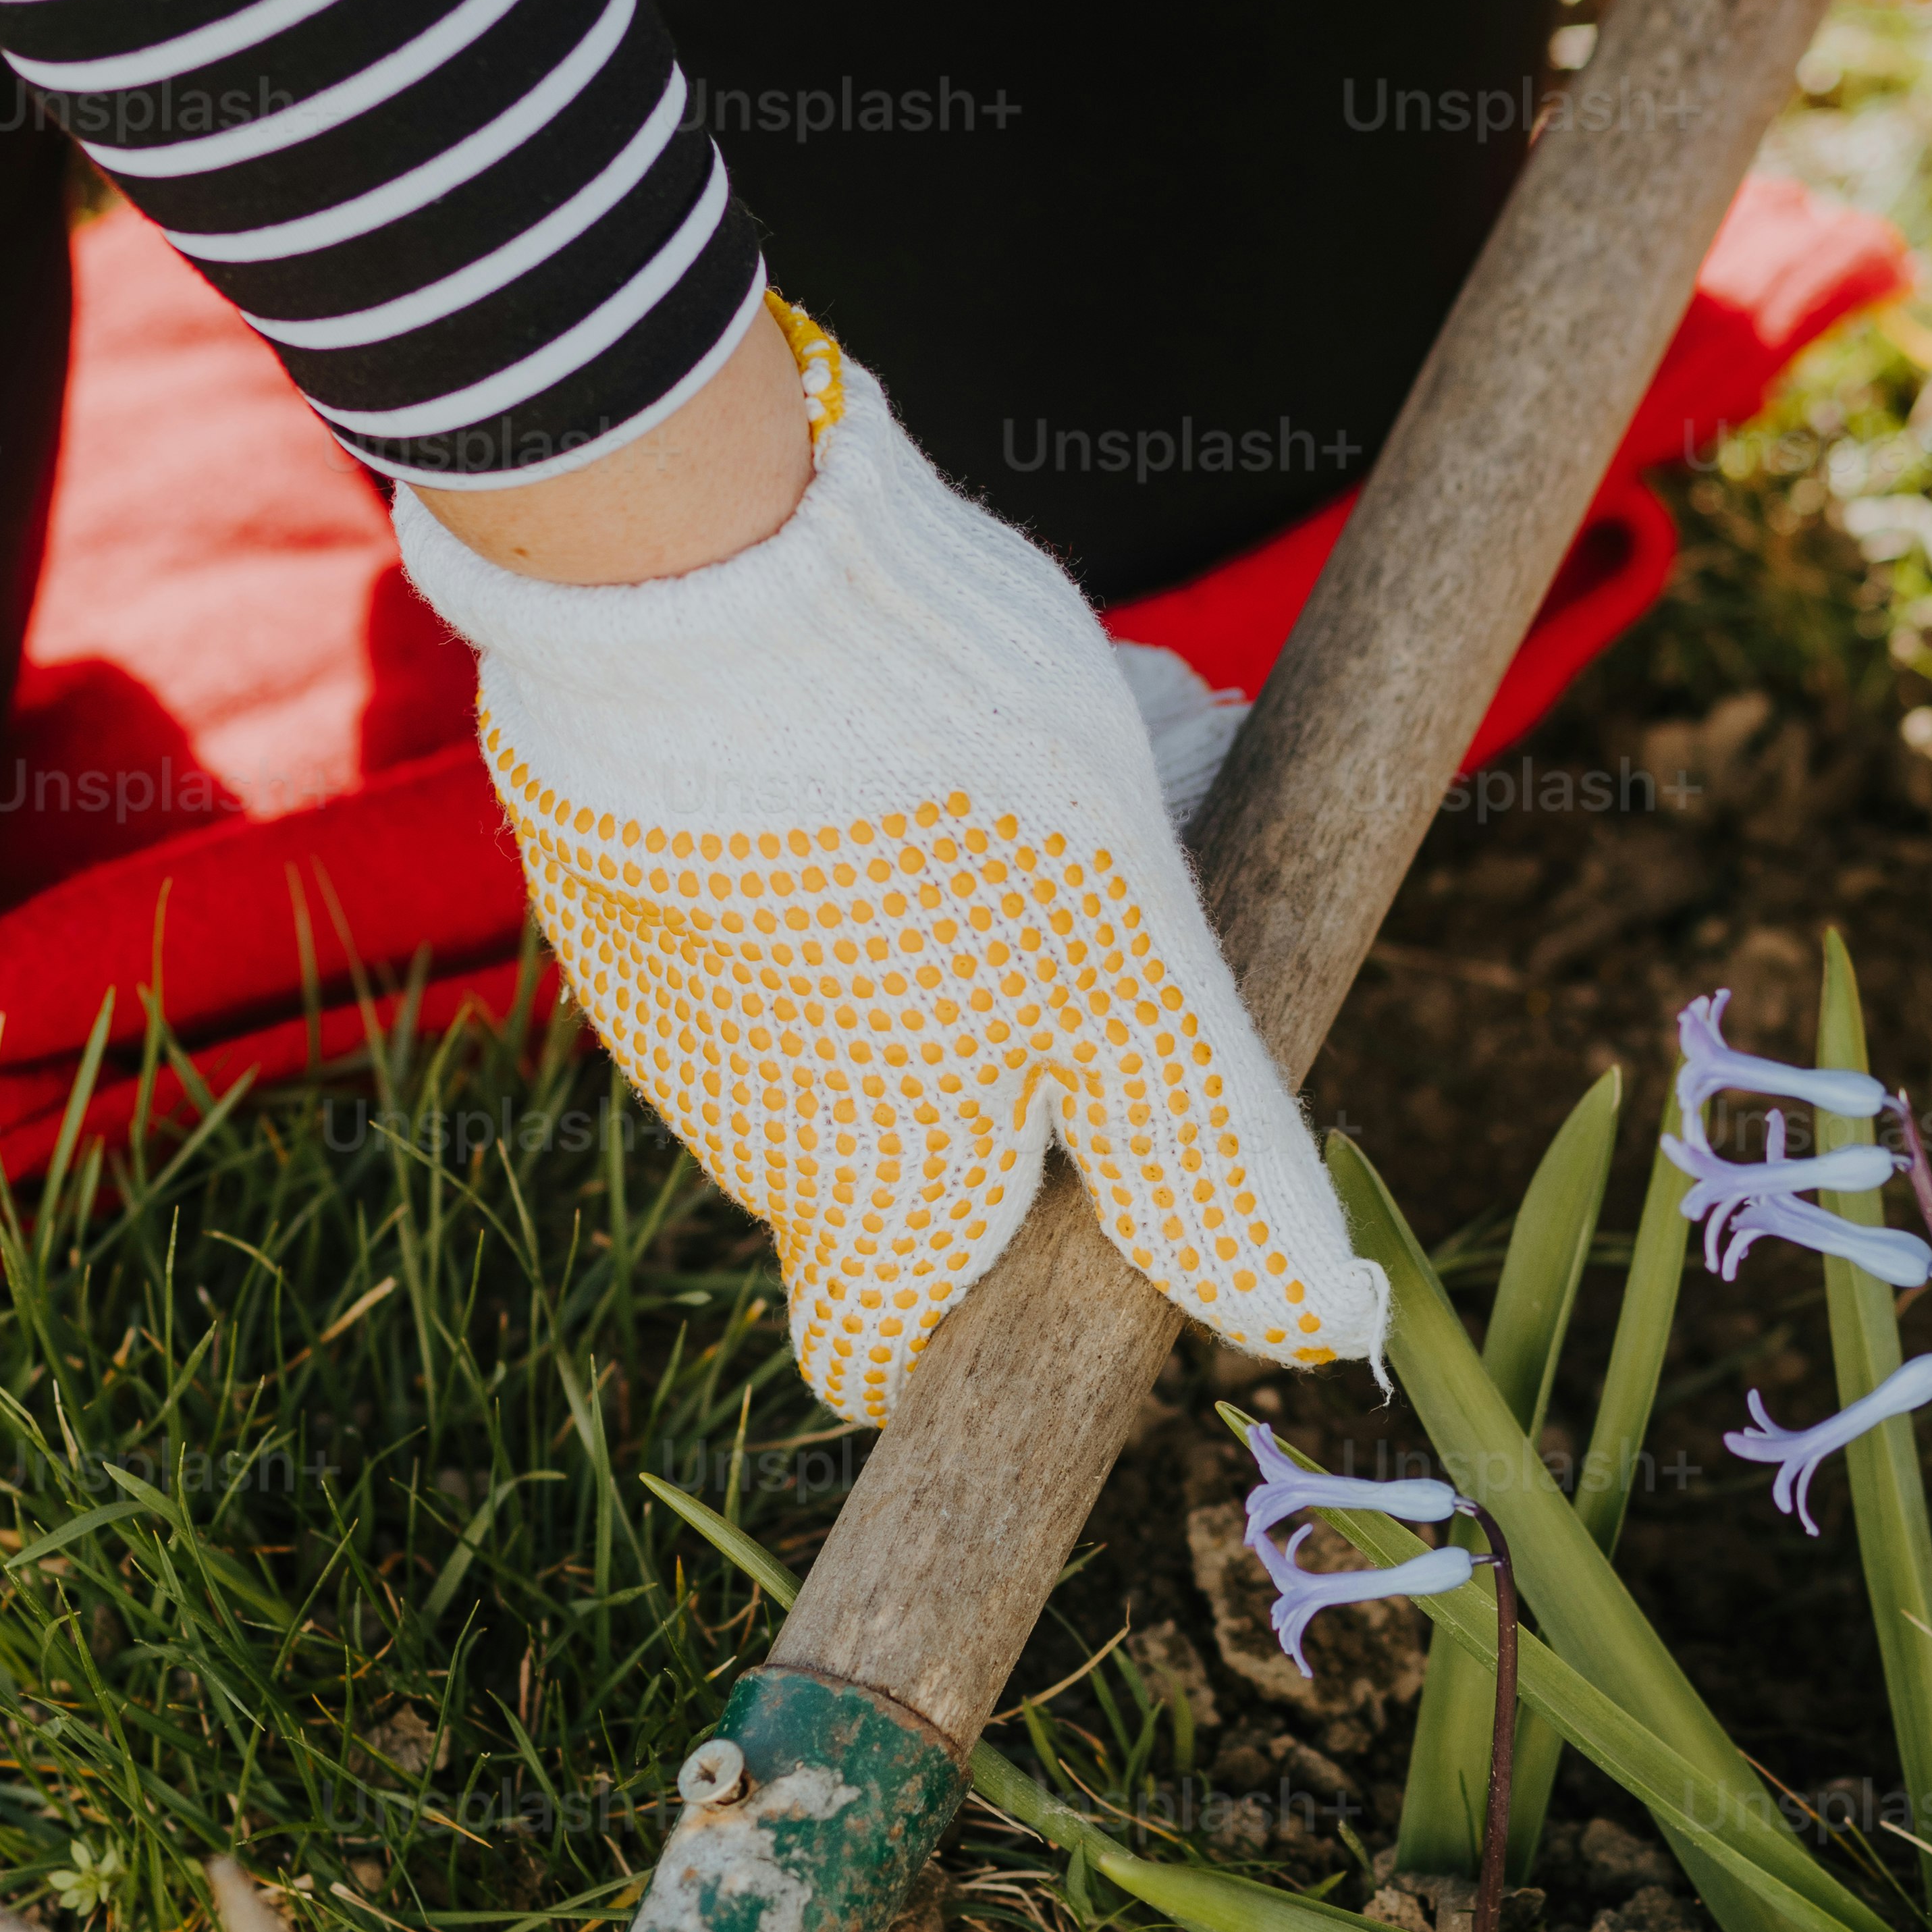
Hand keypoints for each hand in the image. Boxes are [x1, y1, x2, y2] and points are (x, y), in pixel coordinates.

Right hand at [393, 312, 1382, 1424]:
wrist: (704, 576)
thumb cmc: (944, 803)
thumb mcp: (1137, 987)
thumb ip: (1213, 1167)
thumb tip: (1313, 1326)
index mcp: (868, 1191)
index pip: (877, 1355)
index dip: (967, 1338)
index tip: (1060, 1250)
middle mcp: (741, 1129)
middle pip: (894, 1157)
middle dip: (1027, 1061)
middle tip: (1140, 905)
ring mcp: (661, 996)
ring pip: (849, 1007)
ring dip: (971, 926)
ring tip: (1088, 759)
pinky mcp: (618, 860)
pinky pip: (771, 892)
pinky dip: (872, 835)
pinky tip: (946, 714)